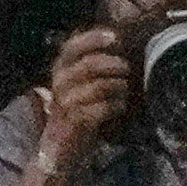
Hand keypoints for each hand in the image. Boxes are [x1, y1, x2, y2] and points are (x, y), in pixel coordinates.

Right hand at [35, 21, 133, 160]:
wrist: (61, 149)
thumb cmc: (76, 113)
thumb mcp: (79, 86)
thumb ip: (92, 68)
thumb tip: (117, 46)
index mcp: (60, 70)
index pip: (72, 47)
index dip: (93, 39)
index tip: (115, 37)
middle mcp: (60, 83)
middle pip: (89, 65)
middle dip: (113, 64)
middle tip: (126, 68)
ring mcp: (66, 103)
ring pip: (98, 86)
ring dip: (118, 86)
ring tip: (125, 89)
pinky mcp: (76, 121)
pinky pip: (102, 108)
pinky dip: (116, 105)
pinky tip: (120, 107)